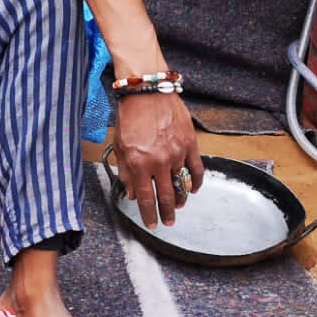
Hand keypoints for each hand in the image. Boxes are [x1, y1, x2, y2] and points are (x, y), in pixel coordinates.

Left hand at [113, 92, 203, 226]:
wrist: (147, 91)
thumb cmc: (130, 117)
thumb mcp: (119, 147)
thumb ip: (126, 173)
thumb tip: (132, 194)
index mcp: (140, 164)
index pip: (146, 198)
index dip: (149, 214)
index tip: (152, 224)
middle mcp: (160, 162)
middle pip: (168, 197)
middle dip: (167, 213)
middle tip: (168, 222)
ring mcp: (178, 153)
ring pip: (183, 185)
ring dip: (181, 199)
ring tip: (178, 206)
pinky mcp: (191, 143)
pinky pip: (197, 169)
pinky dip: (197, 182)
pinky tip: (193, 189)